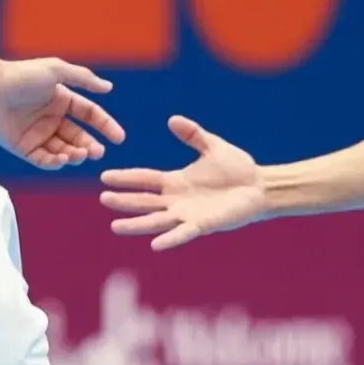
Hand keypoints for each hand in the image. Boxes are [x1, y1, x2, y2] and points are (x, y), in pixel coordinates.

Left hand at [0, 56, 125, 168]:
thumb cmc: (21, 75)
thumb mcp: (56, 70)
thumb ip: (84, 79)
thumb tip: (109, 88)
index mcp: (62, 100)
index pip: (90, 115)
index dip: (106, 126)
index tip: (120, 138)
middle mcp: (52, 118)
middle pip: (79, 137)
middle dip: (91, 146)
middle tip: (98, 153)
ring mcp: (37, 134)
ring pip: (63, 151)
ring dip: (75, 154)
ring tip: (80, 154)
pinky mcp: (22, 148)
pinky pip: (43, 160)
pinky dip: (55, 162)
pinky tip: (63, 159)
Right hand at [99, 116, 266, 250]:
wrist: (260, 186)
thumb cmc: (238, 168)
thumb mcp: (213, 146)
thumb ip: (193, 134)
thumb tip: (172, 119)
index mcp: (176, 181)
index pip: (145, 179)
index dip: (126, 178)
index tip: (104, 176)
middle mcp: (177, 200)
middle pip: (144, 201)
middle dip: (124, 201)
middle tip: (103, 199)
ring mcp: (188, 214)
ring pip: (156, 221)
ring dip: (136, 224)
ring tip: (115, 225)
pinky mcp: (203, 225)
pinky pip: (183, 233)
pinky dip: (170, 239)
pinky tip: (155, 244)